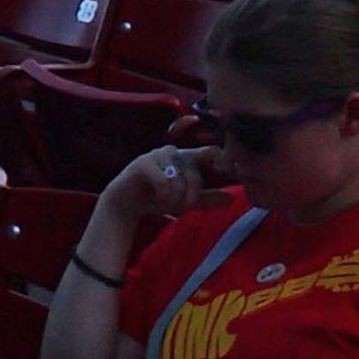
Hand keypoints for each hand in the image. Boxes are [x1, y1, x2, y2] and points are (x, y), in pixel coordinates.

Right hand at [104, 142, 226, 227]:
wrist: (126, 203)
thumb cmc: (156, 196)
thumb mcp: (185, 199)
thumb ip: (207, 198)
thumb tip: (232, 199)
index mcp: (186, 157)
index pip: (211, 151)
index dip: (222, 162)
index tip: (226, 177)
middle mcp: (173, 152)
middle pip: (194, 174)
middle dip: (190, 195)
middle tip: (182, 207)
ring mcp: (156, 155)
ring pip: (179, 178)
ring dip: (175, 197)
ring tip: (166, 202)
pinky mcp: (142, 162)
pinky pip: (164, 182)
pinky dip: (164, 195)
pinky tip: (158, 199)